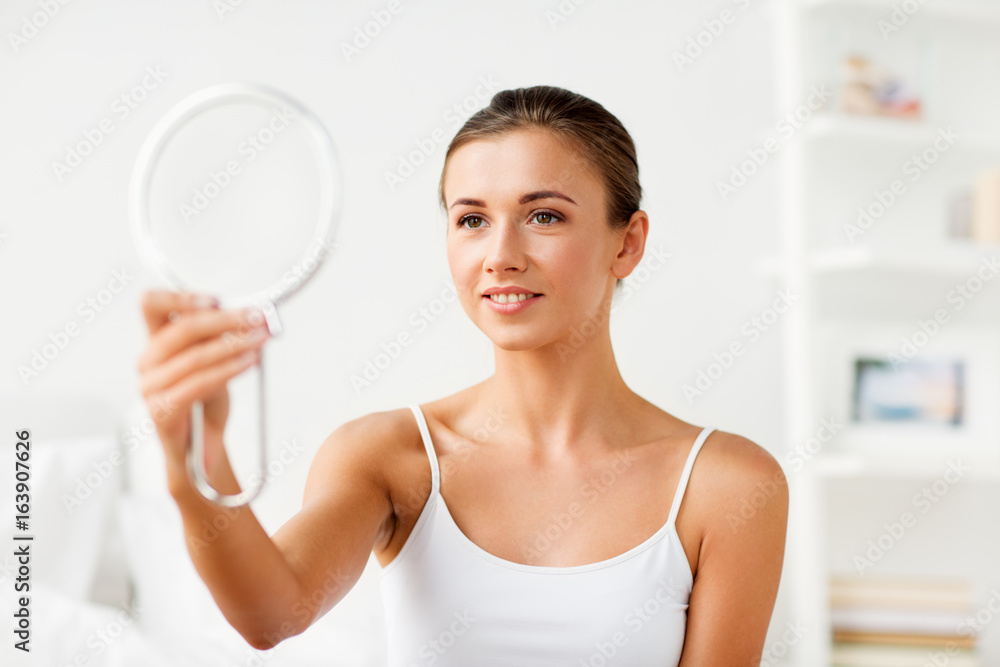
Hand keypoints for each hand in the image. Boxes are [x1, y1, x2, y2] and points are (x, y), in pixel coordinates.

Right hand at [136, 290, 269, 489]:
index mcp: (156, 342)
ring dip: (234, 344)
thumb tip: (252, 317)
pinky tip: (250, 362)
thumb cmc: (206, 402)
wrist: (200, 450)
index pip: (151, 305)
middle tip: (257, 317)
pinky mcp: (161, 410)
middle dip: (226, 320)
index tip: (216, 299)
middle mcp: (147, 361)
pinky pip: (198, 384)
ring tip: (261, 339)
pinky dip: (228, 370)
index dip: (180, 297)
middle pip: (181, 329)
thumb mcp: (216, 363)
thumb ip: (223, 339)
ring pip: (194, 356)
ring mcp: (150, 387)